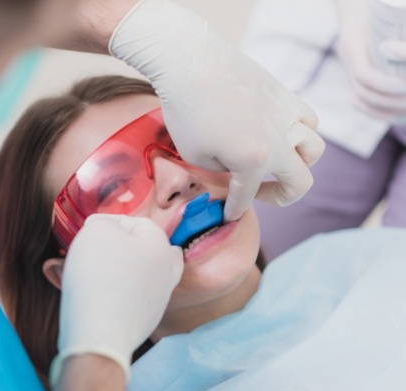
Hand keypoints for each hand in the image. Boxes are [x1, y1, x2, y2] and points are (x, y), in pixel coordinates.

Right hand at [50, 214, 183, 385]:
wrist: (100, 332)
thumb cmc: (99, 275)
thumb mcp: (96, 230)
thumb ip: (102, 222)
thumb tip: (103, 230)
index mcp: (162, 246)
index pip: (136, 223)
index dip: (108, 223)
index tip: (87, 231)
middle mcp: (166, 273)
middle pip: (144, 251)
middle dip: (119, 249)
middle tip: (95, 251)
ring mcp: (157, 301)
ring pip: (136, 277)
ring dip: (114, 272)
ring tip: (87, 274)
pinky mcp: (143, 323)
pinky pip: (127, 300)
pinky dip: (112, 295)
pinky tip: (92, 297)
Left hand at [110, 0, 324, 220]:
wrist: (192, 63)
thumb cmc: (187, 112)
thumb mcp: (195, 156)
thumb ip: (221, 171)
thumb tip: (233, 170)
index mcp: (255, 162)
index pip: (247, 196)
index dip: (234, 209)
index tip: (227, 216)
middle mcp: (280, 142)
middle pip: (301, 182)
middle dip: (282, 197)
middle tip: (261, 194)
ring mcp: (287, 116)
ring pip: (314, 149)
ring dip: (299, 163)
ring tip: (278, 163)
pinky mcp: (285, 95)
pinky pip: (308, 119)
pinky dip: (301, 132)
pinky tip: (281, 132)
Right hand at [337, 7, 405, 122]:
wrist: (359, 15)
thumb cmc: (380, 13)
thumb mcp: (385, 17)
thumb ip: (400, 41)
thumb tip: (393, 50)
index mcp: (352, 44)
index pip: (365, 74)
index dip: (385, 84)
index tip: (405, 84)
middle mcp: (347, 62)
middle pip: (364, 92)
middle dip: (391, 100)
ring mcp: (348, 73)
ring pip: (362, 101)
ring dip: (387, 109)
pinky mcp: (354, 82)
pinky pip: (361, 104)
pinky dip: (379, 113)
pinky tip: (399, 116)